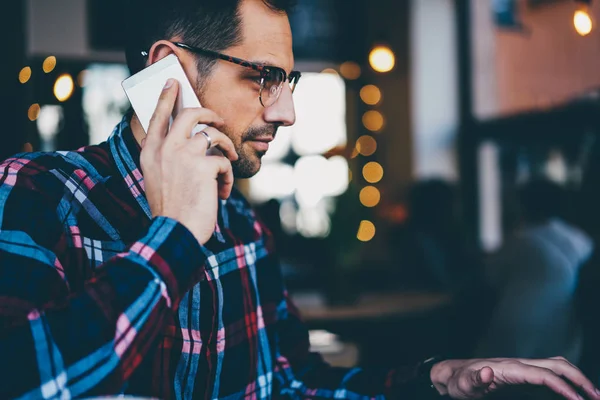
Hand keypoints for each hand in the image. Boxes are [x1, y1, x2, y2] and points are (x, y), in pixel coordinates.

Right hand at [140, 78, 238, 243]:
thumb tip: (193, 138)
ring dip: (225, 149)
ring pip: (213, 135)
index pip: (157, 116)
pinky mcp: (204, 165)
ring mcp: (184, 155)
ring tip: (226, 164)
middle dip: (209, 113)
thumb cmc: (171, 209)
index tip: (173, 83)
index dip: (166, 97)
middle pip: (190, 114)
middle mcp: (165, 148)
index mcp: (150, 152)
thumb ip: (168, 157)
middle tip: (218, 121)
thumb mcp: (159, 179)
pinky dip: (227, 177)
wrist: (176, 232)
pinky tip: (222, 193)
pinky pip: (223, 161)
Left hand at [430, 357, 599, 399]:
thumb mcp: (463, 384)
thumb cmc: (458, 381)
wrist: (451, 375)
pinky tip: (574, 392)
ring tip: (593, 395)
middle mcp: (518, 364)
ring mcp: (521, 367)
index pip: (542, 374)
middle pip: (556, 365)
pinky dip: (566, 379)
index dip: (561, 386)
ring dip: (577, 376)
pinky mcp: (521, 373)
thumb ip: (475, 379)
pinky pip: (549, 372)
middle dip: (579, 379)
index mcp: (508, 367)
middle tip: (597, 397)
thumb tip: (487, 371)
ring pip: (556, 365)